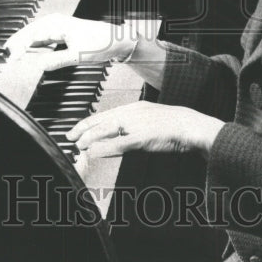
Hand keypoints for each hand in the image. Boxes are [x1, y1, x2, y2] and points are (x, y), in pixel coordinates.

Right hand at [5, 14, 135, 71]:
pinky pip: (40, 40)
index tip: (10, 60)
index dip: (18, 48)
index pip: (30, 35)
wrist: (115, 40)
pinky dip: (31, 47)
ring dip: (22, 46)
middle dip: (16, 45)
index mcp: (55, 24)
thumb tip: (38, 65)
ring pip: (32, 36)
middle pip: (27, 33)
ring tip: (10, 57)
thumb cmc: (99, 43)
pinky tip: (26, 55)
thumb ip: (56, 60)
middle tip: (5, 59)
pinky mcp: (58, 34)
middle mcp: (53, 23)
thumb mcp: (77, 55)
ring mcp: (55, 28)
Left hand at [67, 101, 223, 157]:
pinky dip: (106, 148)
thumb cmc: (174, 126)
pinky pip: (120, 143)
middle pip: (102, 120)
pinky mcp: (143, 137)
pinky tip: (96, 152)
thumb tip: (117, 137)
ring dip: (90, 138)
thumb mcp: (150, 122)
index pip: (105, 114)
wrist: (192, 126)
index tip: (76, 130)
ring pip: (107, 129)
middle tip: (69, 137)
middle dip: (84, 129)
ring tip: (78, 146)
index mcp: (134, 108)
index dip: (89, 122)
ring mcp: (137, 124)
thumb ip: (133, 129)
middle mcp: (133, 113)